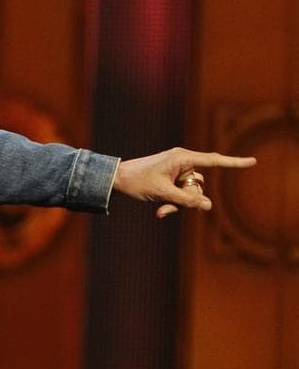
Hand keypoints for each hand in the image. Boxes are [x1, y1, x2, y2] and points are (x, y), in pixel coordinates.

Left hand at [112, 147, 255, 218]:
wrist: (116, 179)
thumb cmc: (137, 181)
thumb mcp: (163, 193)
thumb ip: (187, 200)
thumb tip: (208, 205)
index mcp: (182, 157)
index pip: (214, 161)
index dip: (234, 163)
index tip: (253, 161)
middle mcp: (183, 162)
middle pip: (200, 185)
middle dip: (189, 199)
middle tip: (169, 203)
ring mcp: (177, 171)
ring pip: (192, 192)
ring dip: (179, 204)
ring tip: (161, 208)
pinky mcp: (172, 179)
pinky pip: (182, 195)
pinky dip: (173, 204)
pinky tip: (159, 211)